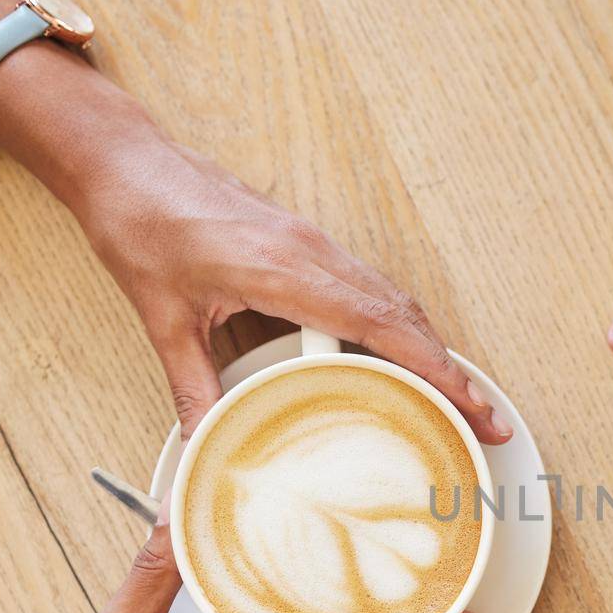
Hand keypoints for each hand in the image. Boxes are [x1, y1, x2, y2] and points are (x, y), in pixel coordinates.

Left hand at [71, 134, 513, 441]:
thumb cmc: (141, 226)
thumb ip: (192, 391)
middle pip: (406, 315)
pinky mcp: (309, 242)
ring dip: (433, 348)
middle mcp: (314, 252)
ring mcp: (316, 242)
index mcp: (285, 269)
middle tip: (487, 419)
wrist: (125, 162)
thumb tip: (205, 450)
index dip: (434, 369)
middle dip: (453, 370)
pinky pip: (372, 287)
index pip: (382, 325)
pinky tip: (409, 357)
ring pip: (395, 299)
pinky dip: (402, 326)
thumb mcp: (161, 321)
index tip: (470, 404)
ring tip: (462, 399)